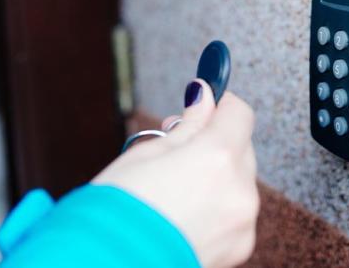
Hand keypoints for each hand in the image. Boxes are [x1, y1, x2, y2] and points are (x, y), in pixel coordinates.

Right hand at [92, 79, 258, 267]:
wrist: (106, 265)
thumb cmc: (117, 212)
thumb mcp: (146, 154)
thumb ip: (187, 125)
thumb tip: (204, 98)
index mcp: (217, 158)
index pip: (239, 113)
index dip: (220, 104)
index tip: (203, 104)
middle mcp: (239, 190)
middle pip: (241, 147)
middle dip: (215, 142)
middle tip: (177, 147)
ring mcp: (242, 222)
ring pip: (240, 181)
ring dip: (218, 175)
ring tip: (176, 186)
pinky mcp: (239, 247)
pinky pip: (236, 212)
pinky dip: (218, 206)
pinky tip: (185, 212)